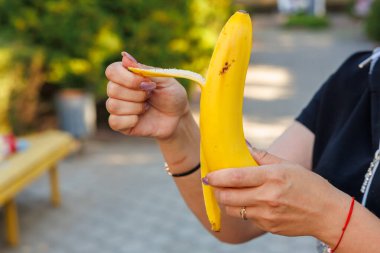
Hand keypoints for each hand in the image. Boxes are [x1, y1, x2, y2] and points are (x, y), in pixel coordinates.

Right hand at [105, 52, 189, 138]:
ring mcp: (118, 108)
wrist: (178, 118)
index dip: (127, 78)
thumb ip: (145, 69)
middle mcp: (119, 90)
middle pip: (112, 89)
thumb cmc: (172, 95)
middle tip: (150, 96)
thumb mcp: (164, 79)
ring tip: (147, 107)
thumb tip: (124, 56)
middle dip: (136, 94)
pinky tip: (140, 119)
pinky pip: (114, 122)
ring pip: (113, 106)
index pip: (112, 71)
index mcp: (127, 75)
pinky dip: (130, 120)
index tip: (145, 83)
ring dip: (135, 107)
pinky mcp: (120, 124)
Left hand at [204, 149, 349, 237]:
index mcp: (272, 177)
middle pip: (228, 197)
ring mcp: (267, 215)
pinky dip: (243, 210)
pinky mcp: (268, 227)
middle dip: (217, 191)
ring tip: (230, 193)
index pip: (235, 178)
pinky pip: (247, 218)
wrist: (327, 213)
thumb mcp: (287, 165)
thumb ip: (262, 157)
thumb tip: (243, 147)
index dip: (216, 177)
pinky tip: (250, 202)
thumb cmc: (309, 184)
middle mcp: (267, 197)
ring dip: (227, 201)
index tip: (207, 176)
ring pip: (233, 210)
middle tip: (215, 184)